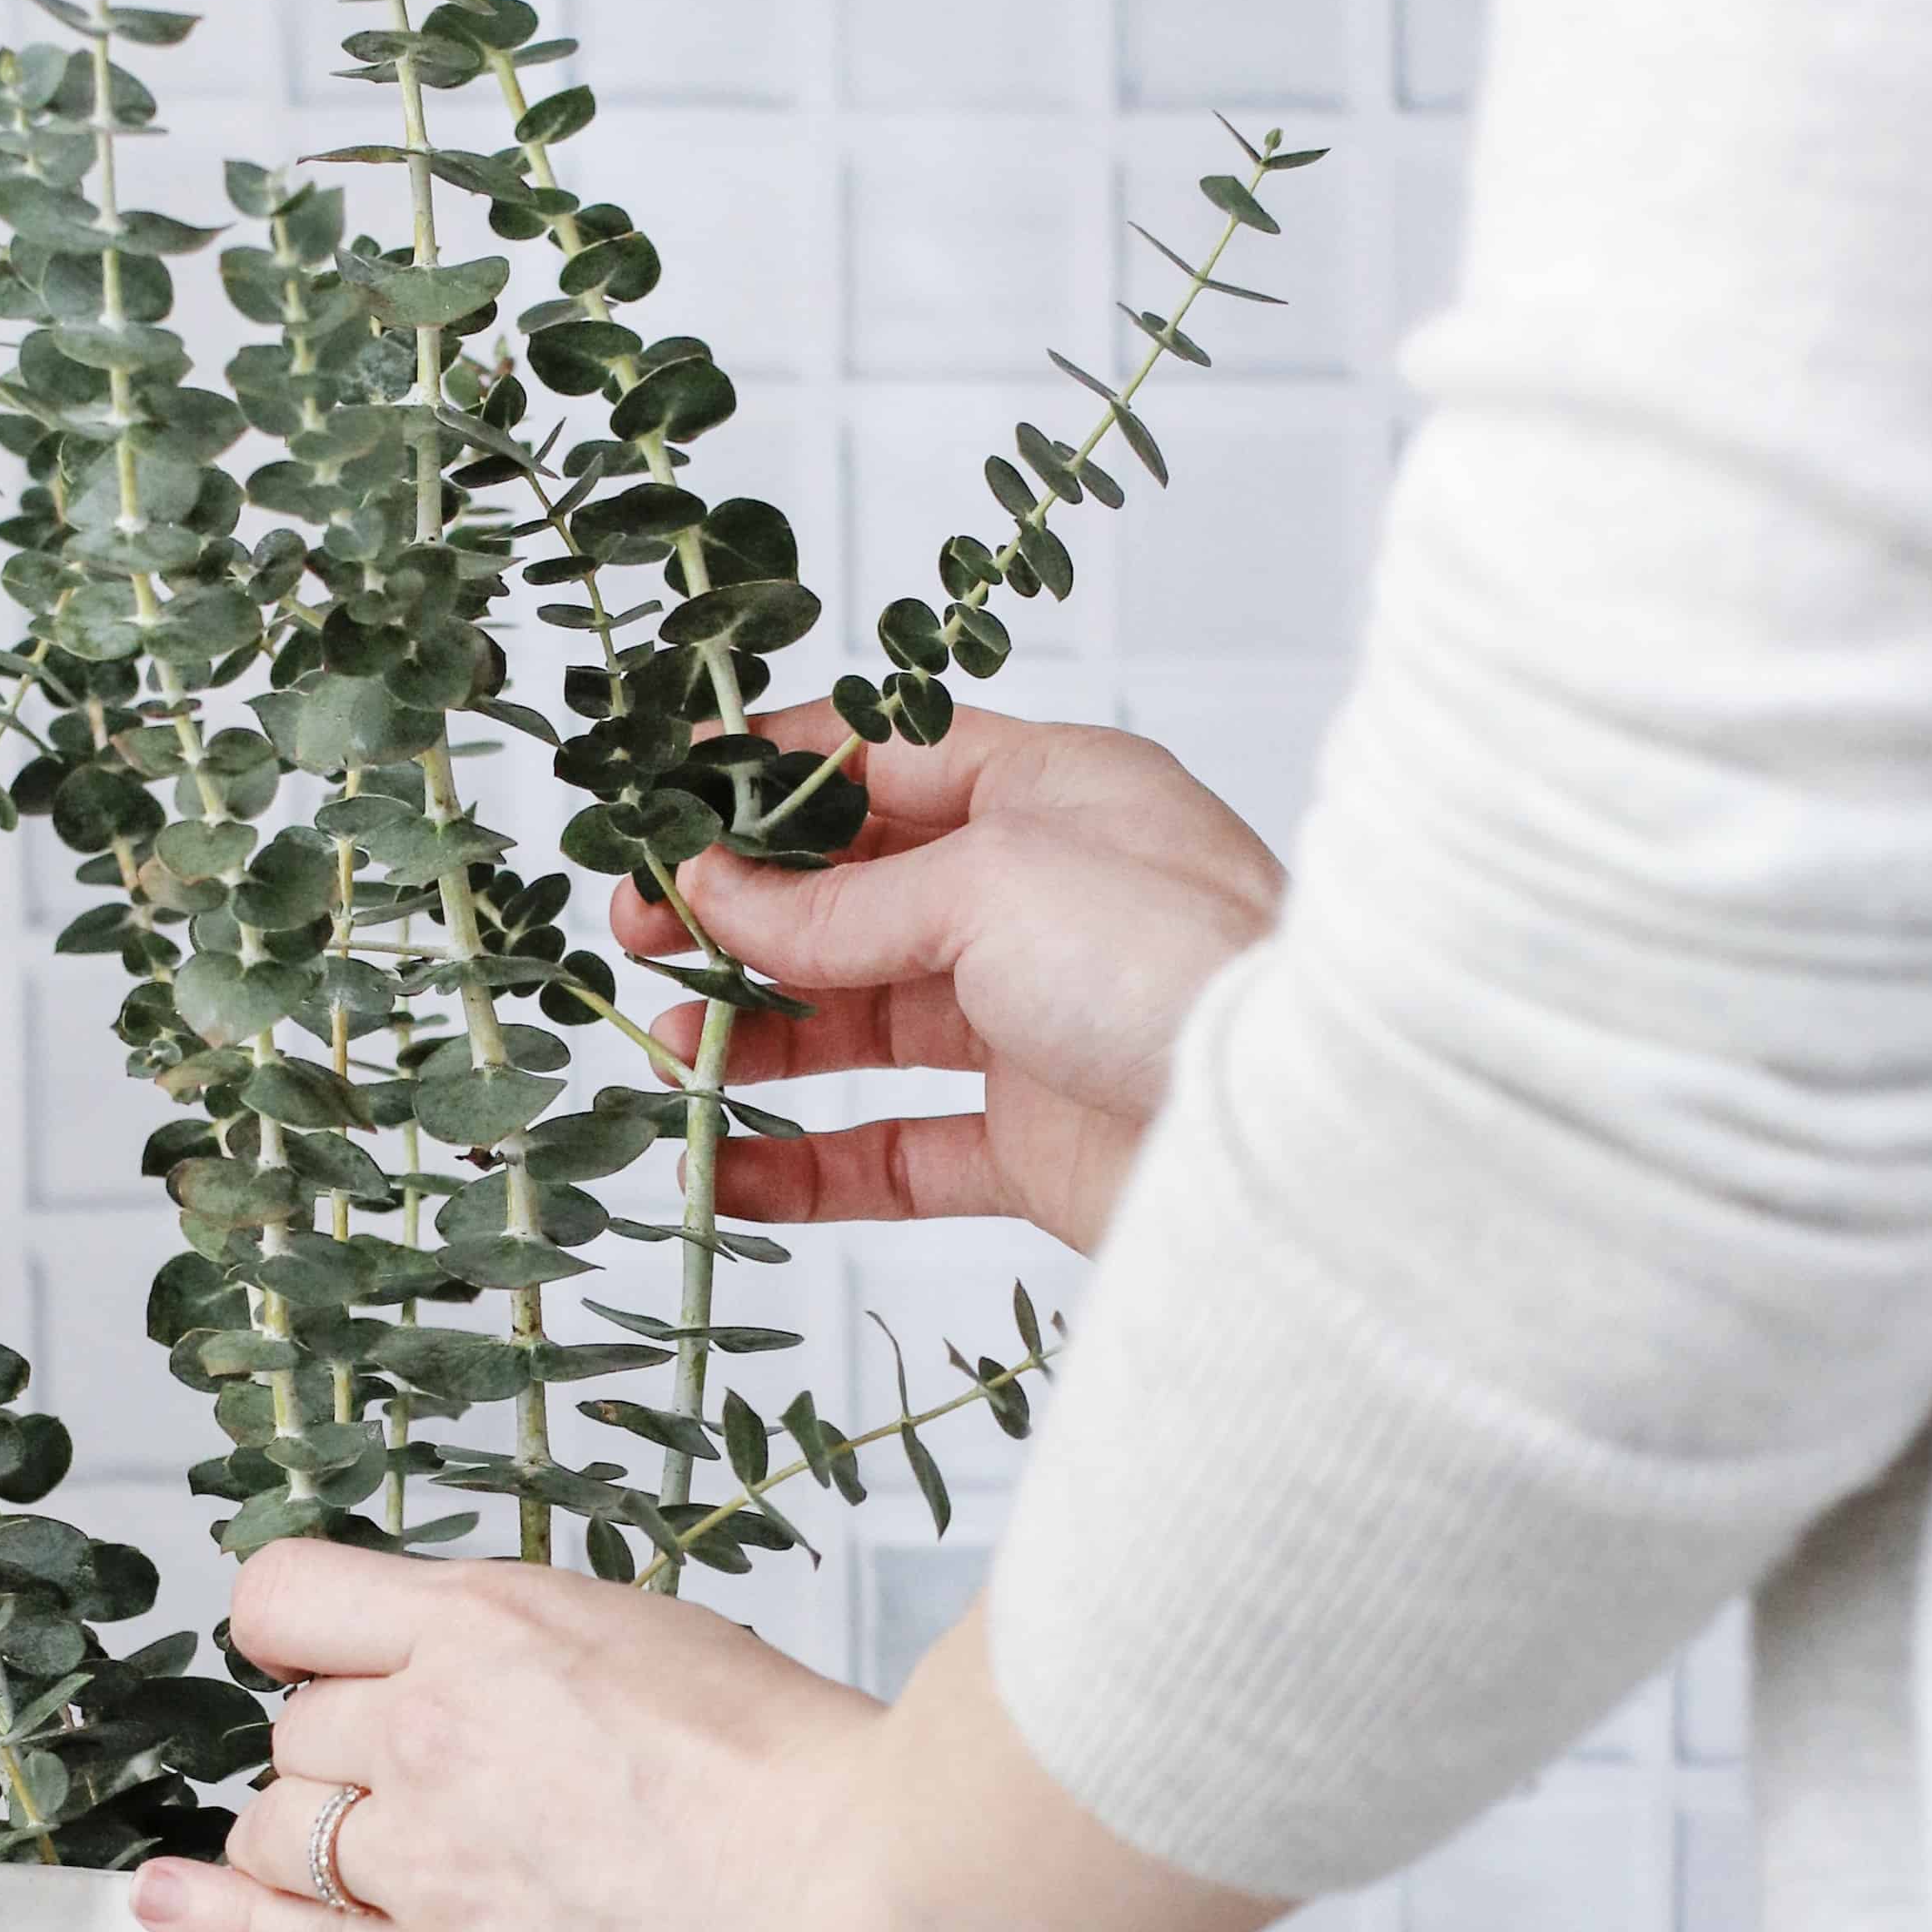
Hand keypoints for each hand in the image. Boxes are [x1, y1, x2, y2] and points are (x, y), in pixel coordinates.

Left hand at [129, 1543, 1274, 1931]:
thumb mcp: (677, 1650)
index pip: (293, 1600)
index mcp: (496, 1625)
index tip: (331, 1668)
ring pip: (283, 1831)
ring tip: (386, 1869)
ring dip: (316, 1844)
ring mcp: (428, 1863)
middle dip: (344, 1760)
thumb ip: (569, 1666)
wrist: (874, 1912)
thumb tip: (533, 1692)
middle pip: (295, 1734)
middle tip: (436, 1800)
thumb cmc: (821, 1787)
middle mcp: (434, 1730)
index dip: (305, 1641)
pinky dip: (214, 1918)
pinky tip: (169, 1903)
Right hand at [613, 702, 1282, 1254]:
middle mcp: (1044, 902)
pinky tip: (724, 1172)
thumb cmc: (1174, 967)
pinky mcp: (1038, 1146)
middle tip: (633, 937)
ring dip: (754, 1037)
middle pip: (856, 898)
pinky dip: (806, 1166)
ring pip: (862, 1024)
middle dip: (737, 915)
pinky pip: (896, 1152)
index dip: (766, 777)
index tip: (661, 802)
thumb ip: (841, 907)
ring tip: (663, 1057)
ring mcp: (1037, 1026)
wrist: (1297, 1141)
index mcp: (1055, 793)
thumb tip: (716, 896)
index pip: (884, 759)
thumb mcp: (987, 887)